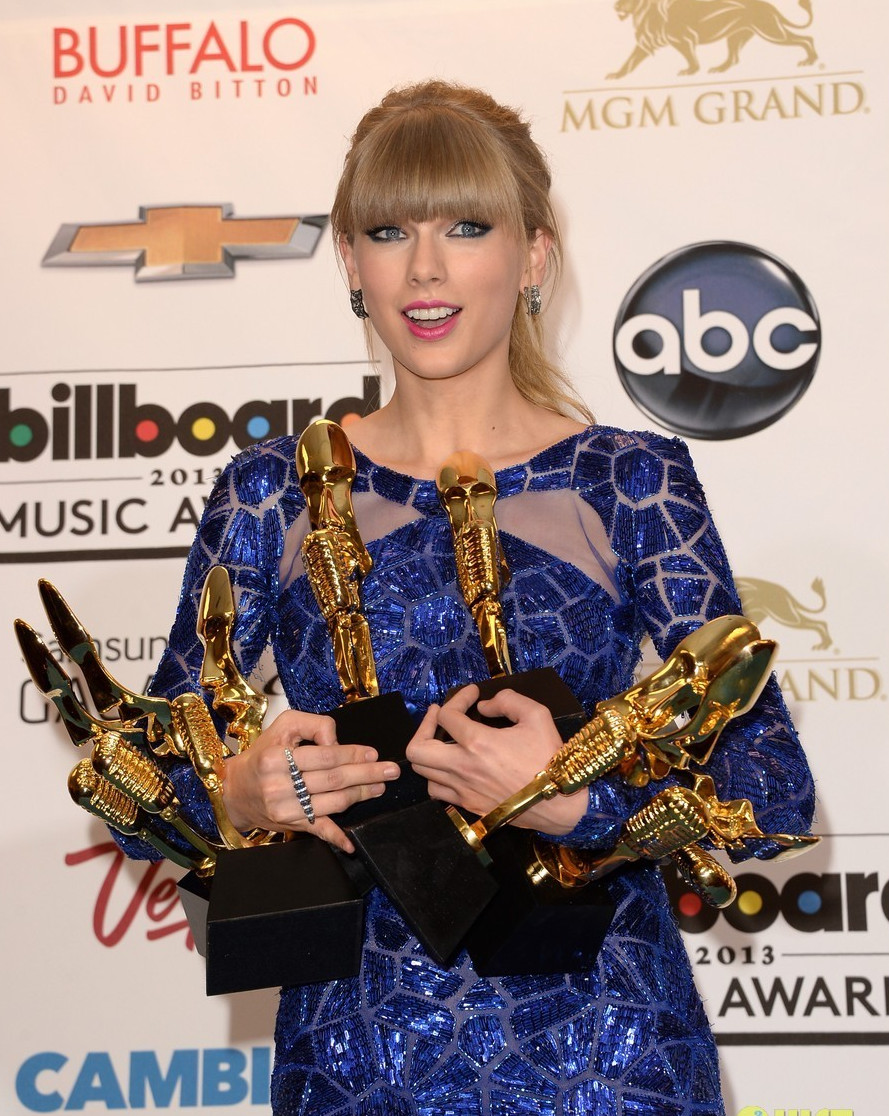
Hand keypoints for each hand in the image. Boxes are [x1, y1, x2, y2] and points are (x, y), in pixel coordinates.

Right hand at [222, 709, 399, 852]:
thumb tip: (339, 743)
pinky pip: (317, 831)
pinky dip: (335, 838)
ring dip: (360, 796)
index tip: (373, 754)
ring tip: (380, 787)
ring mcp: (285, 809)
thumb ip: (315, 725)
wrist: (235, 788)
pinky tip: (351, 843)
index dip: (352, 754)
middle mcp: (279, 785)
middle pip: (333, 780)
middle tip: (390, 771)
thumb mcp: (284, 726)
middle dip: (366, 775)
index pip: (324, 756)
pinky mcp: (290, 824)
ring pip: (332, 803)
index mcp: (277, 758)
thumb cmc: (264, 753)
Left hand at [406, 685, 587, 835]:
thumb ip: (508, 700)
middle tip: (440, 716)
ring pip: (422, 772)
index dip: (457, 698)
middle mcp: (462, 768)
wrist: (559, 802)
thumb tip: (483, 707)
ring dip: (428, 751)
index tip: (473, 695)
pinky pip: (437, 791)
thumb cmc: (549, 757)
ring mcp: (462, 790)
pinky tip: (452, 765)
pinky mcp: (467, 805)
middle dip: (423, 726)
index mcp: (478, 743)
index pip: (447, 715)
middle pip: (416, 749)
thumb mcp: (537, 716)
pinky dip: (437, 774)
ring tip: (443, 740)